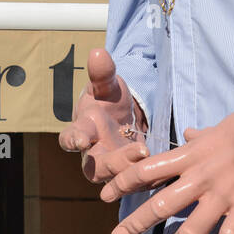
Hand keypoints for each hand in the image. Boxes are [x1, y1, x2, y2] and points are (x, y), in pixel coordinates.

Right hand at [59, 47, 149, 183]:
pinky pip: (136, 180)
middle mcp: (93, 153)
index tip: (81, 139)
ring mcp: (111, 167)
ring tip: (150, 155)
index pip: (69, 138)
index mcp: (82, 130)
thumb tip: (97, 53)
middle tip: (138, 151)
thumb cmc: (108, 99)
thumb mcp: (107, 84)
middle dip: (116, 162)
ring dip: (133, 170)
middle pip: (96, 167)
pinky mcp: (130, 174)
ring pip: (116, 178)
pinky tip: (164, 167)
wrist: (123, 116)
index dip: (73, 140)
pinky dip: (149, 176)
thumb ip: (103, 73)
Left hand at [100, 84, 233, 233]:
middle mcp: (206, 175)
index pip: (151, 167)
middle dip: (135, 223)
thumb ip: (208, 135)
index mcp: (200, 151)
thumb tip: (192, 134)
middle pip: (161, 203)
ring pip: (190, 230)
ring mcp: (226, 195)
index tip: (106, 192)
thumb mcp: (233, 119)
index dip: (124, 181)